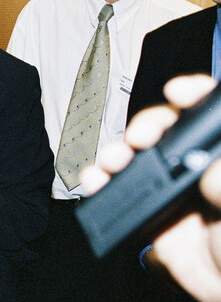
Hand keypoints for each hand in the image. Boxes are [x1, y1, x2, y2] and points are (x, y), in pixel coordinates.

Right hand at [79, 74, 220, 301]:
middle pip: (169, 128)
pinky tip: (94, 181)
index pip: (212, 116)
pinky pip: (117, 188)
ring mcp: (170, 186)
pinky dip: (99, 181)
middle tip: (140, 138)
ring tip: (111, 162)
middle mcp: (197, 165)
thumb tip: (212, 171)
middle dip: (148, 124)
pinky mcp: (145, 209)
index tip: (179, 92)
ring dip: (118, 151)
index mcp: (219, 158)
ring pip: (138, 154)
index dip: (196, 95)